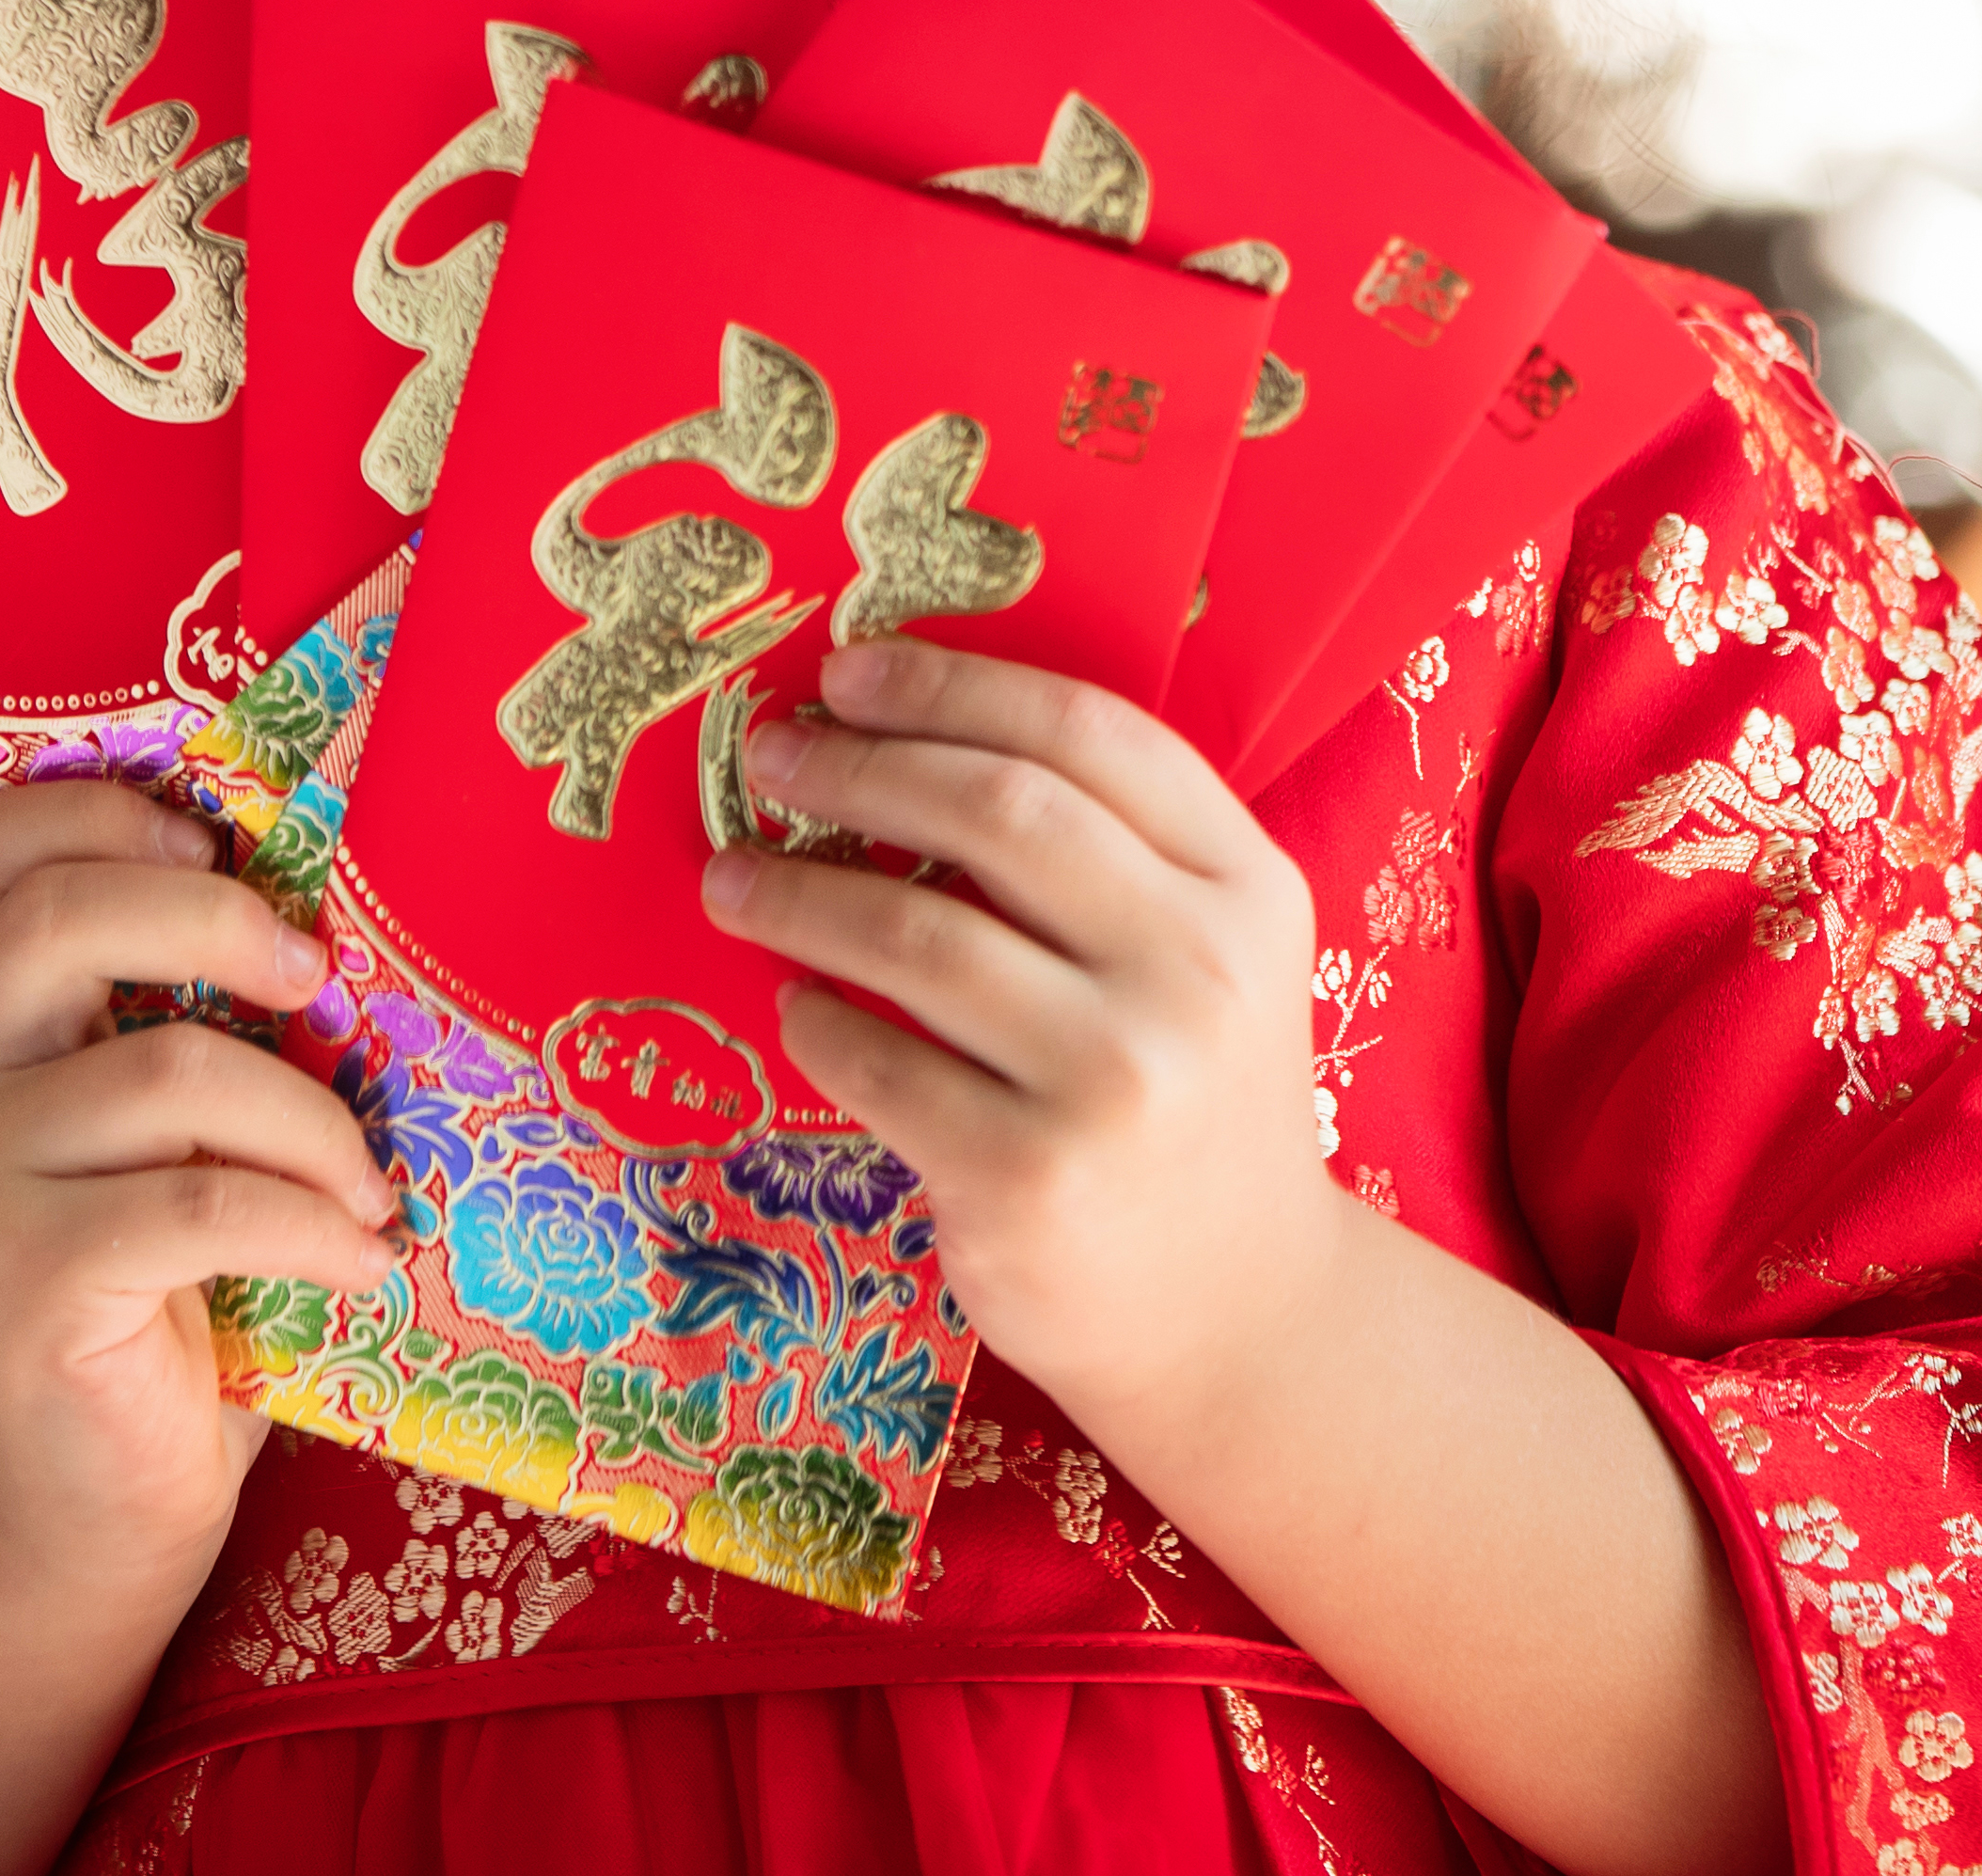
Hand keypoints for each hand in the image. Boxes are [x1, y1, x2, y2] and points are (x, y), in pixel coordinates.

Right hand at [0, 782, 397, 1601]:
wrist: (106, 1487)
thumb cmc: (171, 1278)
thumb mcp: (171, 1121)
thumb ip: (191, 1012)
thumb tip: (347, 913)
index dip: (94, 810)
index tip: (215, 847)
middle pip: (63, 916)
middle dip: (222, 924)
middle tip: (324, 984)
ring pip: (169, 1073)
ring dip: (313, 1125)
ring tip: (372, 1189)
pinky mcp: (21, 1279)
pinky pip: (199, 1205)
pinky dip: (313, 1226)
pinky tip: (365, 1263)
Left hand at [697, 642, 1343, 1429]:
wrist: (1236, 1311)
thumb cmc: (1188, 1099)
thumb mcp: (1205, 958)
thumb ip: (1108, 852)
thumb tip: (893, 733)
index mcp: (1248, 890)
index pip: (1090, 736)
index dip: (952, 686)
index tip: (847, 672)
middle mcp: (1198, 974)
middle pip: (999, 812)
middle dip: (860, 766)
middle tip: (769, 756)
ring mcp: (1117, 1080)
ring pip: (919, 936)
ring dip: (801, 893)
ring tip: (733, 879)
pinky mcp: (1031, 1177)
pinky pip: (880, 1063)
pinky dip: (817, 1022)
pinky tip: (797, 1006)